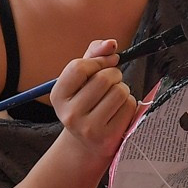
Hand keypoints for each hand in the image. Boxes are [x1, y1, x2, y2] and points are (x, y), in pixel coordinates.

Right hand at [51, 38, 137, 170]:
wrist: (87, 144)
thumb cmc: (86, 103)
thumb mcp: (82, 80)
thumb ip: (93, 55)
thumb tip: (111, 43)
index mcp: (58, 96)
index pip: (79, 67)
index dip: (97, 61)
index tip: (104, 63)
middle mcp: (69, 114)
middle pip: (102, 79)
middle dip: (113, 74)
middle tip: (111, 81)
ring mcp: (88, 128)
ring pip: (119, 92)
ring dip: (122, 89)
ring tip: (114, 97)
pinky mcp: (107, 137)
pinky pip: (129, 106)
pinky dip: (129, 103)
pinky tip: (119, 111)